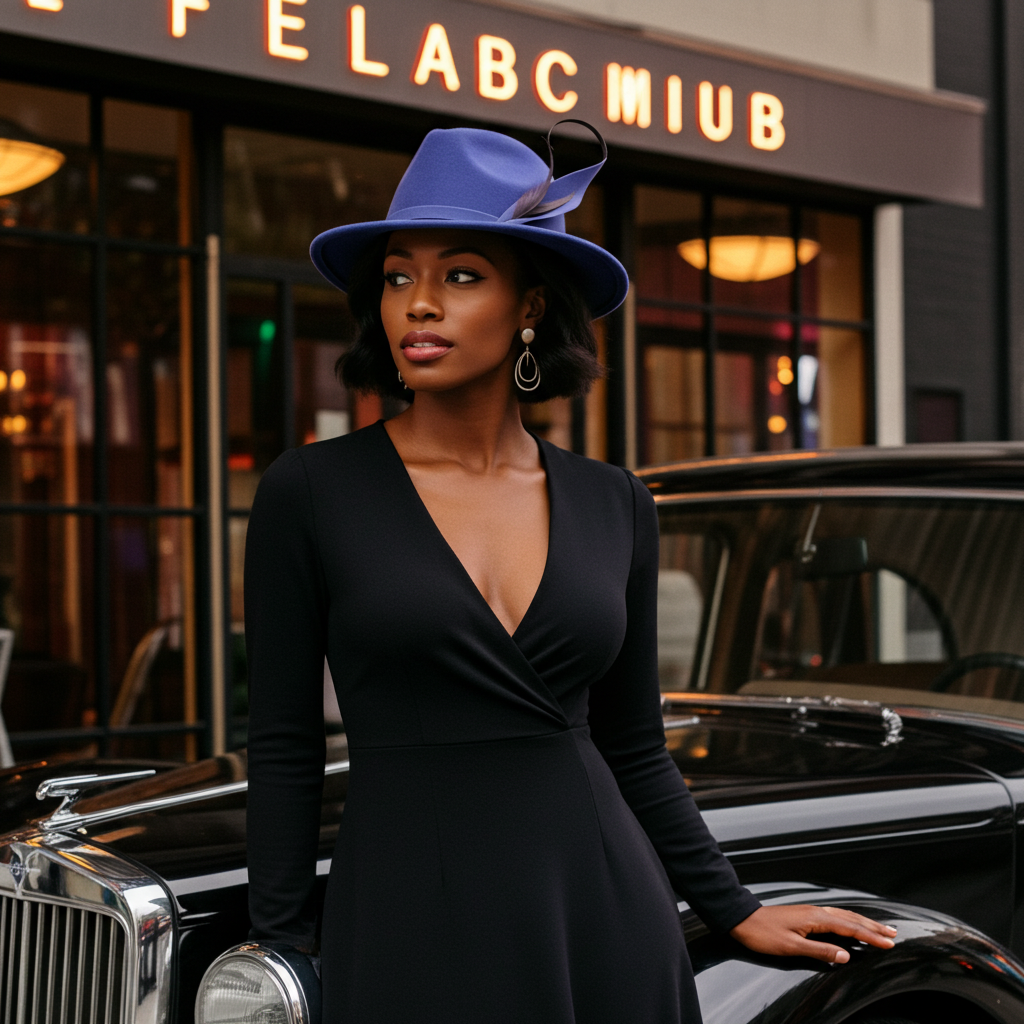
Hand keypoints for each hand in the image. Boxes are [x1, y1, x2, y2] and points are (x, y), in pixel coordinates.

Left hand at [729, 904, 896, 963]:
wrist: (743, 919)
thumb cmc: (763, 934)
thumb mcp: (791, 946)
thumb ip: (819, 951)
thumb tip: (845, 956)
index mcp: (815, 918)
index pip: (850, 927)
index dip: (870, 936)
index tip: (889, 943)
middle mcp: (815, 911)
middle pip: (851, 918)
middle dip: (873, 926)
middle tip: (893, 934)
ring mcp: (810, 912)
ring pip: (844, 915)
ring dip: (863, 921)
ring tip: (879, 928)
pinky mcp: (805, 915)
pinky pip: (835, 916)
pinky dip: (849, 919)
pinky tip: (851, 923)